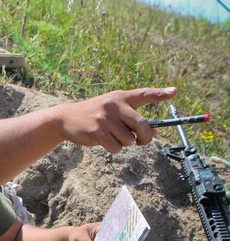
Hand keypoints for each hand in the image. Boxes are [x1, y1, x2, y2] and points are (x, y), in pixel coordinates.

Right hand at [56, 87, 176, 152]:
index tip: (174, 92)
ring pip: (129, 140)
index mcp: (120, 97)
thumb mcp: (112, 111)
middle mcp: (115, 105)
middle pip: (143, 125)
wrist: (66, 118)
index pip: (144, 94)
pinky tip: (104, 142)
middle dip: (145, 138)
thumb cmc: (94, 115)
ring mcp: (106, 118)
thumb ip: (131, 119)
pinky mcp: (98, 132)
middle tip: (141, 141)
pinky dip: (114, 149)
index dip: (160, 93)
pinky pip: (117, 147)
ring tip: (112, 137)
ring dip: (124, 143)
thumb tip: (154, 132)